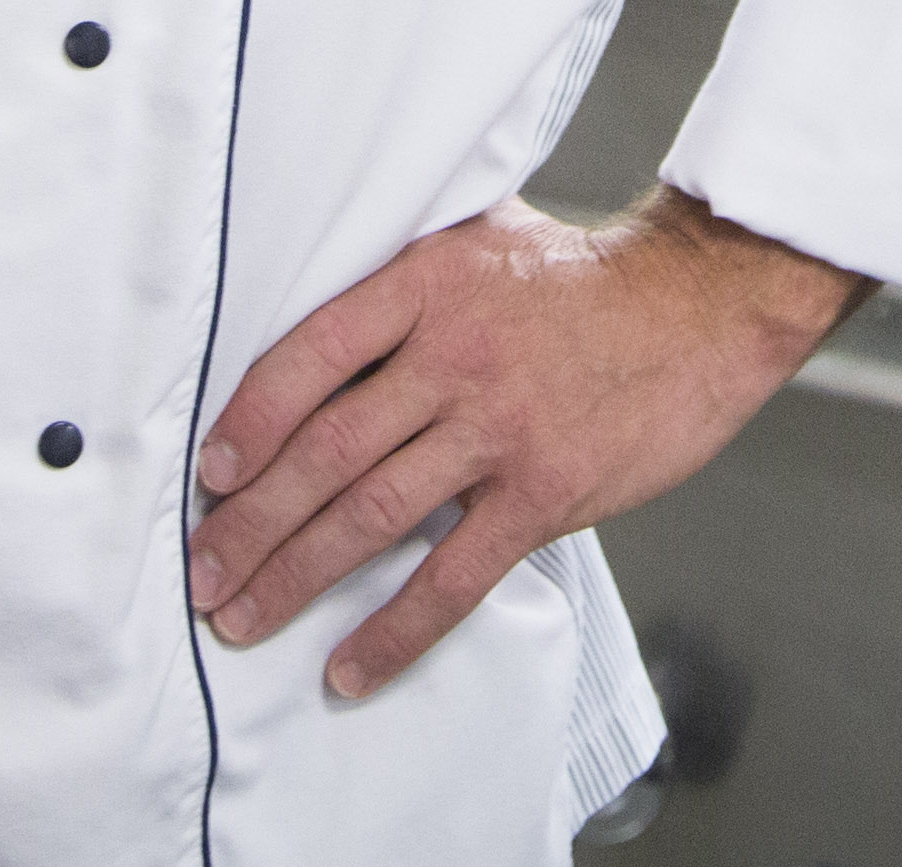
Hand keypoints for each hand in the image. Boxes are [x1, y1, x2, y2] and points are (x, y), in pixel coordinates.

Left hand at [188, 185, 864, 699]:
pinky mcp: (544, 493)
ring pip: (372, 515)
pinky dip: (395, 629)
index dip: (250, 419)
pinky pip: (453, 576)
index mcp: (428, 285)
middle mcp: (455, 356)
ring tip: (240, 619)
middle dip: (251, 522)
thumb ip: (404, 269)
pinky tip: (349, 665)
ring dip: (295, 575)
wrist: (700, 305)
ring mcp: (500, 429)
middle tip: (201, 573)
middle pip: (326, 451)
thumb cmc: (583, 276)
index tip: (210, 473)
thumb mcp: (482, 235)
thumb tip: (316, 282)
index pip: (311, 355)